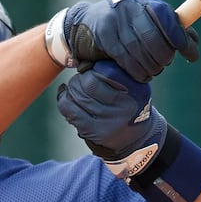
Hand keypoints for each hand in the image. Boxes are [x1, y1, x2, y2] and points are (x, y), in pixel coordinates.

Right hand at [46, 0, 199, 82]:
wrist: (82, 24)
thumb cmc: (122, 27)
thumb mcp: (146, 23)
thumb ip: (170, 31)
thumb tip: (194, 44)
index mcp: (145, 2)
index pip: (168, 17)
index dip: (181, 38)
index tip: (191, 55)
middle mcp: (130, 7)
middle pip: (155, 39)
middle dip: (163, 57)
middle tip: (164, 65)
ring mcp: (115, 20)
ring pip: (140, 51)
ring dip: (150, 68)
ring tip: (152, 72)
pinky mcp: (103, 35)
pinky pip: (126, 59)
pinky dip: (136, 71)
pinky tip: (140, 75)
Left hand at [57, 60, 166, 177]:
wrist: (137, 139)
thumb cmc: (130, 106)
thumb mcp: (134, 86)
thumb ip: (115, 72)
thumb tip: (83, 62)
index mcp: (135, 90)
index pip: (105, 71)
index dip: (92, 68)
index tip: (90, 70)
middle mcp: (124, 106)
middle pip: (88, 82)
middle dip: (80, 78)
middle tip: (80, 80)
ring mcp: (108, 121)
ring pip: (77, 95)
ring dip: (71, 88)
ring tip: (75, 89)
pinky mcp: (95, 131)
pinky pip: (70, 110)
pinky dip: (63, 99)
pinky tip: (65, 96)